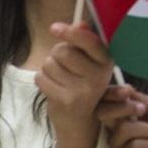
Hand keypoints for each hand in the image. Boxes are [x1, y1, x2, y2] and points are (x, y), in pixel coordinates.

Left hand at [36, 22, 112, 147]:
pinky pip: (41, 78)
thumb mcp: (89, 63)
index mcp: (106, 62)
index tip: (54, 28)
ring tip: (60, 80)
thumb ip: (85, 42)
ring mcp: (83, 90)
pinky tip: (53, 88)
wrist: (79, 122)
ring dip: (48, 69)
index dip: (71, 33)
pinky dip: (42, 81)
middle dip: (56, 55)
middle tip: (64, 67)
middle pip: (63, 51)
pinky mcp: (66, 100)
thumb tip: (80, 25)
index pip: (89, 42)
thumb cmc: (81, 84)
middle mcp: (99, 76)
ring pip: (49, 64)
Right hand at [96, 85, 147, 147]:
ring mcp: (118, 143)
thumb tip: (126, 89)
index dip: (111, 93)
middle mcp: (116, 126)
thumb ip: (143, 99)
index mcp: (123, 110)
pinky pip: (131, 147)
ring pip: (121, 130)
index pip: (106, 99)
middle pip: (102, 113)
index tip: (126, 91)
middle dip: (123, 108)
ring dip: (144, 129)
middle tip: (142, 109)